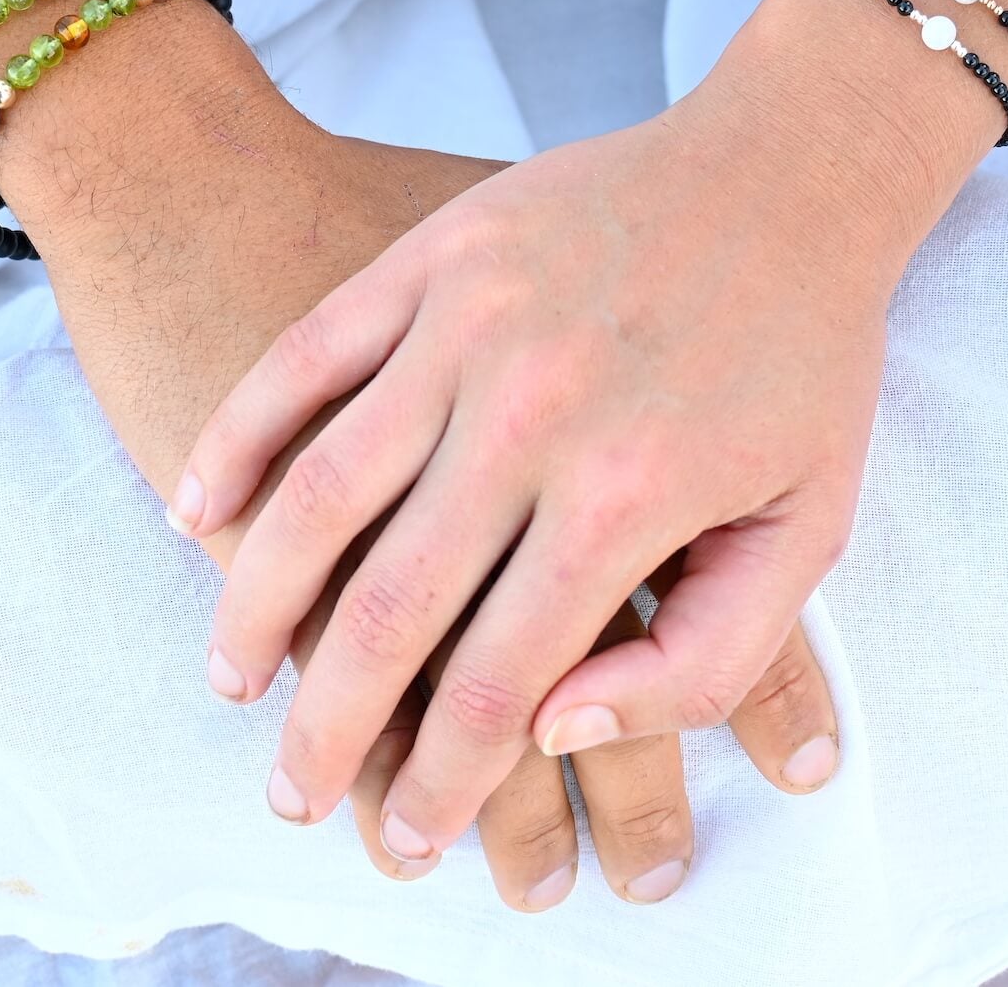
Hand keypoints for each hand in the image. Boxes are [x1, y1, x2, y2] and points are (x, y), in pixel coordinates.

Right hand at [178, 0, 970, 861]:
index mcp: (628, 497)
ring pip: (320, 497)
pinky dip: (237, 441)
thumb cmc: (804, 359)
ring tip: (229, 682)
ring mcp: (467, 327)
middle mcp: (532, 417)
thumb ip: (707, 659)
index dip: (440, 787)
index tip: (408, 838)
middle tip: (293, 795)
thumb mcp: (810, 531)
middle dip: (328, 731)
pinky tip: (196, 512)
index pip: (497, 688)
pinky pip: (302, 362)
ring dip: (257, 605)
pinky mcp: (427, 258)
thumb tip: (564, 730)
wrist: (788, 169)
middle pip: (388, 613)